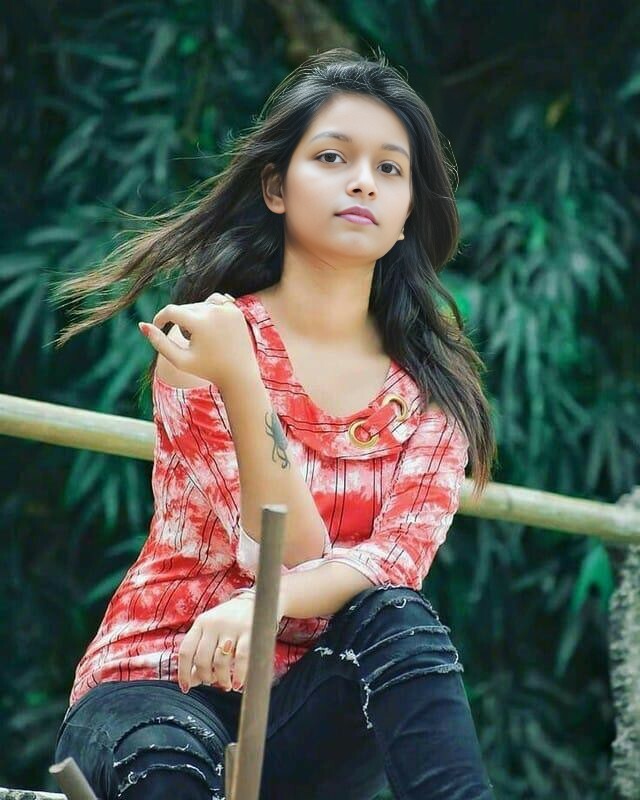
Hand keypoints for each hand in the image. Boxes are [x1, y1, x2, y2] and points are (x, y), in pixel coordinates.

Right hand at [138, 292, 257, 391]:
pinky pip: (216, 302)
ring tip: (199, 334)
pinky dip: (210, 310)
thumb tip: (141, 325)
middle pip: (186, 308)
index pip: (171, 311)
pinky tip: (211, 326)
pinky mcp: (236, 310)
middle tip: (188, 342)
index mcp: (200, 322)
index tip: (158, 327)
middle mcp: (214, 311)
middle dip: (181, 322)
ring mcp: (227, 309)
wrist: (239, 374)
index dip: (161, 318)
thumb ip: (159, 342)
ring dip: (194, 315)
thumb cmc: (207, 369)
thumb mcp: (179, 360)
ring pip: (199, 303)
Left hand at [178, 596, 256, 692]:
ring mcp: (232, 627)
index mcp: (201, 623)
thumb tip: (192, 682)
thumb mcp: (211, 634)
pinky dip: (239, 675)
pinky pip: (241, 659)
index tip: (186, 688)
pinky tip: (239, 684)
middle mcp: (214, 623)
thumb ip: (200, 655)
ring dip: (222, 679)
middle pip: (202, 659)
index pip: (186, 651)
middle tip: (213, 682)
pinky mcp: (250, 631)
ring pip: (220, 662)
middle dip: (206, 677)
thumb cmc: (230, 623)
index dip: (183, 673)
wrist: (259, 601)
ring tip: (227, 684)